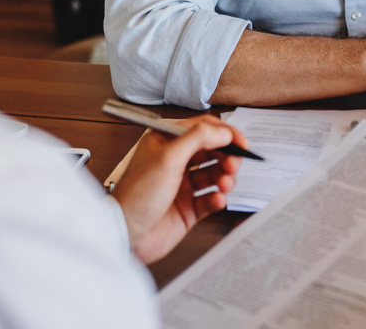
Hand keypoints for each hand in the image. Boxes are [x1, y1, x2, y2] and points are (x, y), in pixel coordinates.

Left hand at [111, 116, 246, 262]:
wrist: (125, 235)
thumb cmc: (135, 196)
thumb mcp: (168, 158)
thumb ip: (198, 138)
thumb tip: (223, 131)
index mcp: (166, 143)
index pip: (202, 129)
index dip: (224, 134)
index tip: (240, 142)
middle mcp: (175, 162)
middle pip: (212, 151)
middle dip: (227, 157)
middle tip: (234, 164)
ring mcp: (182, 186)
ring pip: (215, 174)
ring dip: (225, 177)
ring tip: (225, 184)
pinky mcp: (188, 208)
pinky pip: (211, 199)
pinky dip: (218, 199)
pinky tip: (216, 200)